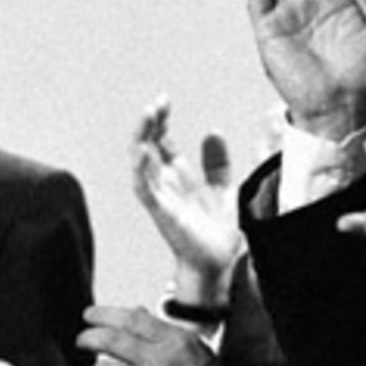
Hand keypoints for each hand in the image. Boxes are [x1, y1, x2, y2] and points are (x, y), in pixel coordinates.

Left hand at [78, 305, 272, 365]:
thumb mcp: (194, 348)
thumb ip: (162, 331)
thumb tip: (133, 311)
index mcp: (176, 341)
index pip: (130, 318)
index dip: (103, 314)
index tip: (89, 315)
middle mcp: (162, 362)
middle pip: (109, 340)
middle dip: (88, 337)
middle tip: (82, 340)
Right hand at [131, 95, 241, 299]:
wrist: (219, 264)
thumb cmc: (217, 232)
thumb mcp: (225, 189)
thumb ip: (217, 163)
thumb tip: (212, 131)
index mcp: (178, 176)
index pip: (161, 141)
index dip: (160, 121)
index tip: (164, 101)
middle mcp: (164, 183)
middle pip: (148, 145)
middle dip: (149, 123)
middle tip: (157, 102)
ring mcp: (160, 196)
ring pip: (141, 160)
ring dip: (141, 137)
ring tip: (148, 115)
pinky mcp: (160, 211)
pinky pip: (143, 186)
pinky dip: (140, 168)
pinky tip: (143, 150)